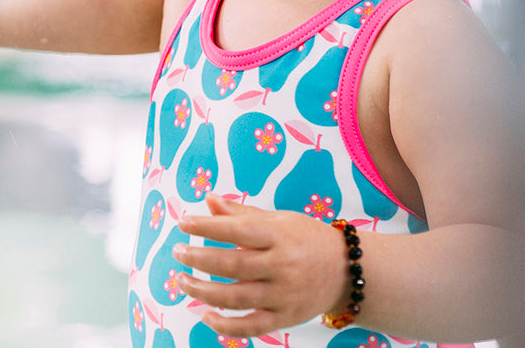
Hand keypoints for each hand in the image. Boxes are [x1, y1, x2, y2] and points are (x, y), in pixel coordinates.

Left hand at [173, 195, 349, 336]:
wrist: (349, 272)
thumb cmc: (307, 239)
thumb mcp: (279, 220)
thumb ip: (242, 214)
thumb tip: (208, 199)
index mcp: (280, 236)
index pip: (237, 230)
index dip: (206, 227)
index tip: (182, 223)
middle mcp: (283, 266)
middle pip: (232, 264)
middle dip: (198, 258)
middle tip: (177, 251)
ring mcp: (284, 295)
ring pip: (236, 297)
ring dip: (202, 291)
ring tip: (181, 280)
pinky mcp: (286, 318)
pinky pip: (251, 327)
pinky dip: (225, 326)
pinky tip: (205, 315)